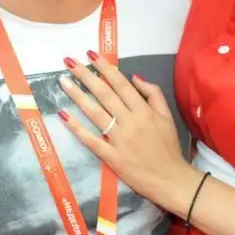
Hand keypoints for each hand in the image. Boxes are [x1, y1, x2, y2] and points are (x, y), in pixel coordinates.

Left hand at [57, 51, 197, 212]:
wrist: (170, 179)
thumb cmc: (168, 147)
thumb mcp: (167, 116)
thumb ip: (153, 94)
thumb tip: (135, 77)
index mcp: (144, 110)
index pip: (121, 84)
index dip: (105, 68)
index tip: (91, 55)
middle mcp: (130, 121)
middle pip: (105, 94)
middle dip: (86, 76)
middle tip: (70, 62)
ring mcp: (119, 139)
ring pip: (96, 113)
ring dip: (78, 96)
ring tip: (63, 82)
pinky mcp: (111, 156)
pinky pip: (91, 140)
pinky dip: (77, 128)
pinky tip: (64, 115)